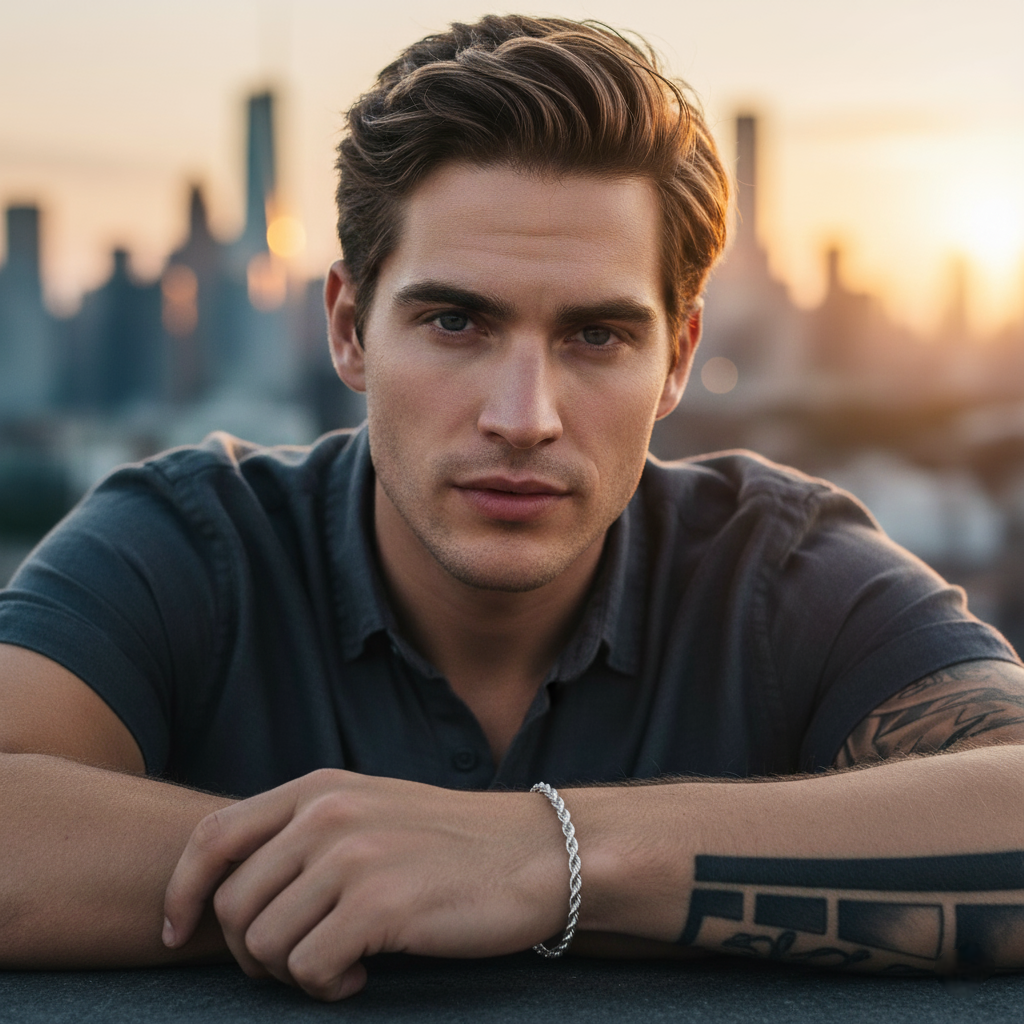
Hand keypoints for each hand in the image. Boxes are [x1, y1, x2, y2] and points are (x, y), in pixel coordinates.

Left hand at [162, 769, 567, 999]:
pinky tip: (361, 974)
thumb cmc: (449, 843)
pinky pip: (309, 969)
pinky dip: (327, 986)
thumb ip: (304, 832)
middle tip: (297, 963)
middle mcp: (326, 813)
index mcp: (317, 788)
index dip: (182, 892)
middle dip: (250, 953)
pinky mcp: (381, 903)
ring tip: (338, 963)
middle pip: (232, 906)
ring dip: (293, 973)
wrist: (534, 852)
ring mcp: (353, 856)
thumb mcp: (368, 811)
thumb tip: (231, 892)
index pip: (213, 838)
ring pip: (265, 944)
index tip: (178, 933)